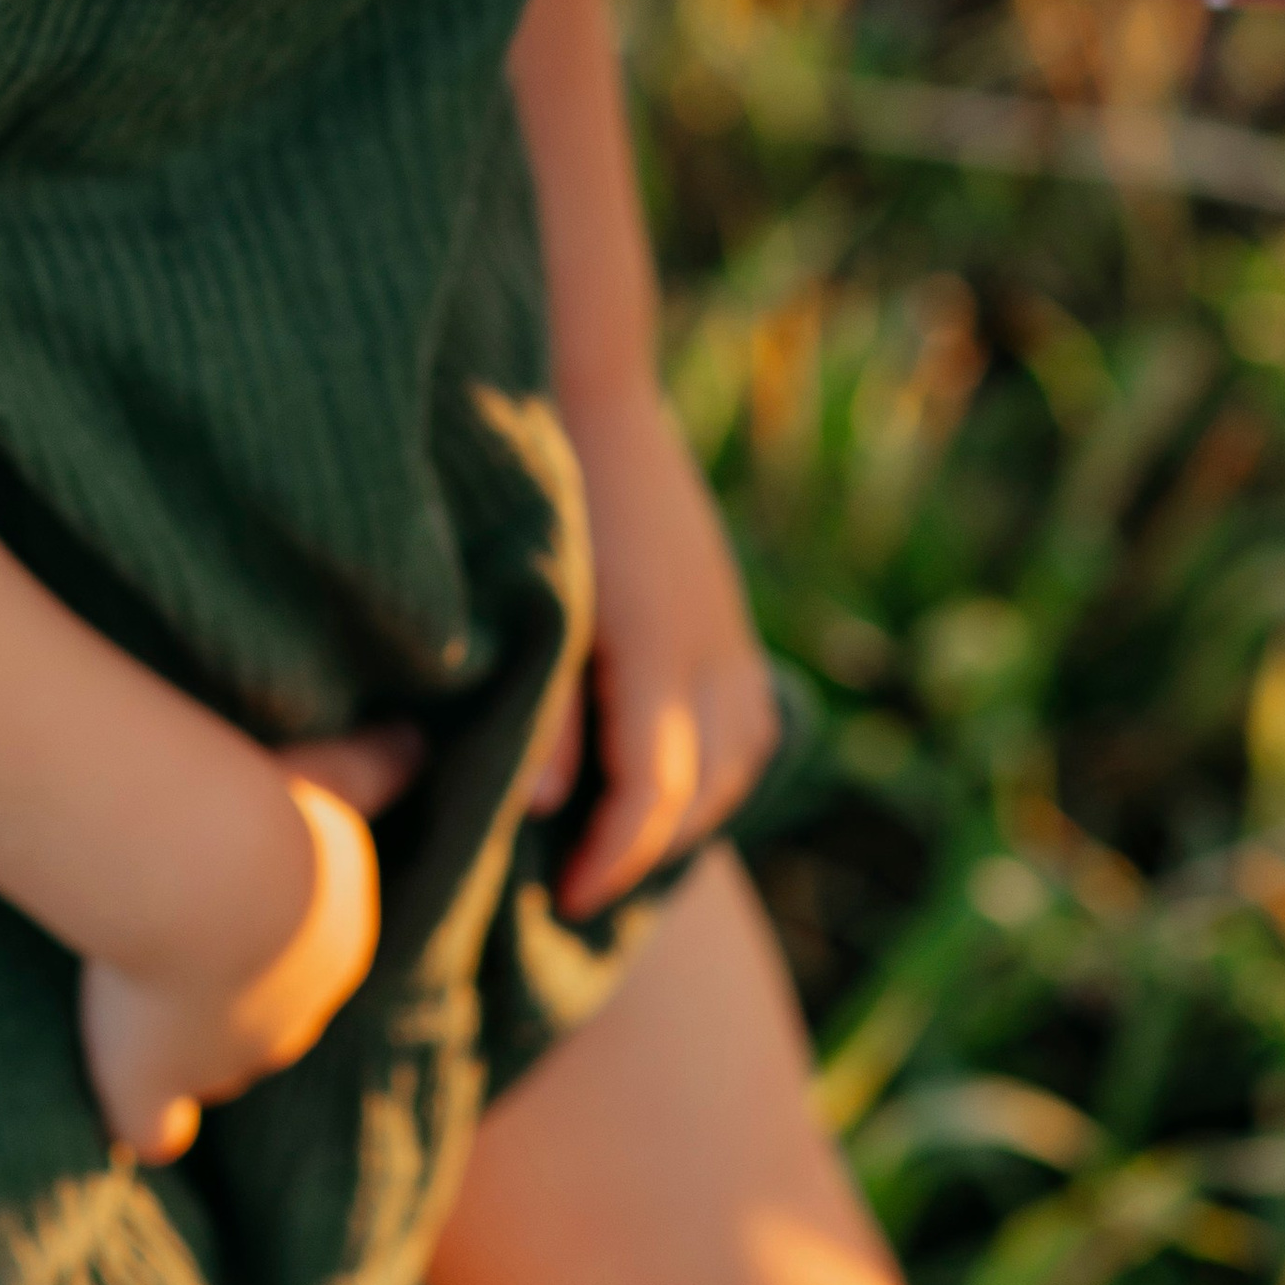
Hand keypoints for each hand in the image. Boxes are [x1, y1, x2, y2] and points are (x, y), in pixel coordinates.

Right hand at [79, 724, 419, 1163]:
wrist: (207, 866)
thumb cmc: (267, 813)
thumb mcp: (336, 774)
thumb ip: (379, 764)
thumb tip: (419, 739)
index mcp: (336, 945)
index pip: (308, 957)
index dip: (269, 933)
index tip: (233, 902)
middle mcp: (292, 1015)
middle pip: (269, 1020)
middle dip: (240, 998)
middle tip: (189, 954)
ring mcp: (225, 1055)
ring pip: (218, 1064)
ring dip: (193, 1045)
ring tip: (151, 1011)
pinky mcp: (157, 1078)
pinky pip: (157, 1124)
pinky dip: (155, 1127)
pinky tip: (155, 1132)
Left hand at [535, 384, 775, 920]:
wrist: (590, 386)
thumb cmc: (540, 494)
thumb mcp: (534, 603)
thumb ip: (546, 709)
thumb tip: (548, 810)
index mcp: (655, 649)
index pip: (651, 797)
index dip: (611, 861)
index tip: (563, 897)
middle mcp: (708, 646)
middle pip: (704, 788)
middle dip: (649, 849)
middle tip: (582, 883)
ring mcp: (727, 623)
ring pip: (740, 754)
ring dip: (693, 810)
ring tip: (626, 841)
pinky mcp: (726, 604)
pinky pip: (750, 712)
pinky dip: (722, 760)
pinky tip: (675, 773)